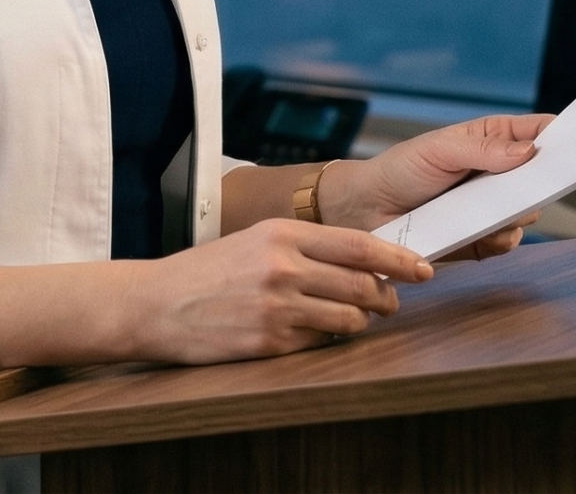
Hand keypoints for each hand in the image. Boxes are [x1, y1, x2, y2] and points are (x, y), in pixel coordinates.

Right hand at [124, 219, 433, 364]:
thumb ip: (303, 247)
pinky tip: (312, 331)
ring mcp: (277, 307)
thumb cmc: (206, 272)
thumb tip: (361, 261)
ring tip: (352, 318)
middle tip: (391, 301)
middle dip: (386, 296)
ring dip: (360, 321)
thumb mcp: (253, 241)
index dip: (397, 258)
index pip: (358, 244)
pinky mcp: (269, 342)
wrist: (154, 303)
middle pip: (362, 283)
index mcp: (280, 233)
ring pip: (349, 318)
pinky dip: (326, 339)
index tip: (422, 267)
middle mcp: (282, 267)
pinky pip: (320, 343)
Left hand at [318, 113, 553, 260]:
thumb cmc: (401, 169)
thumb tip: (528, 152)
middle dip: (545, 181)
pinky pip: (507, 241)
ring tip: (489, 209)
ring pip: (529, 213)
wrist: (368, 210)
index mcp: (493, 140)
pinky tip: (479, 232)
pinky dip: (498, 238)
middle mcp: (498, 174)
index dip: (563, 136)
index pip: (539, 133)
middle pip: (543, 177)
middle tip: (536, 184)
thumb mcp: (440, 149)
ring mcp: (492, 207)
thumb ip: (484, 150)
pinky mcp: (482, 239)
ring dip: (516, 213)